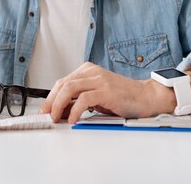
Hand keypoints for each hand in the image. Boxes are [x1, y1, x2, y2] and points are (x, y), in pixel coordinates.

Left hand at [40, 62, 173, 123]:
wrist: (146, 97)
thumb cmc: (123, 97)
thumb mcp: (97, 96)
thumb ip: (80, 99)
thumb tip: (60, 110)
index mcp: (88, 71)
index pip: (62, 82)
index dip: (50, 97)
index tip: (44, 110)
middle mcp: (92, 72)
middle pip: (62, 84)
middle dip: (51, 101)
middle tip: (46, 115)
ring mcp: (99, 80)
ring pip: (69, 88)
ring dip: (59, 105)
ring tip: (56, 118)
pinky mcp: (106, 90)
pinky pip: (84, 99)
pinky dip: (75, 110)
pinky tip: (73, 120)